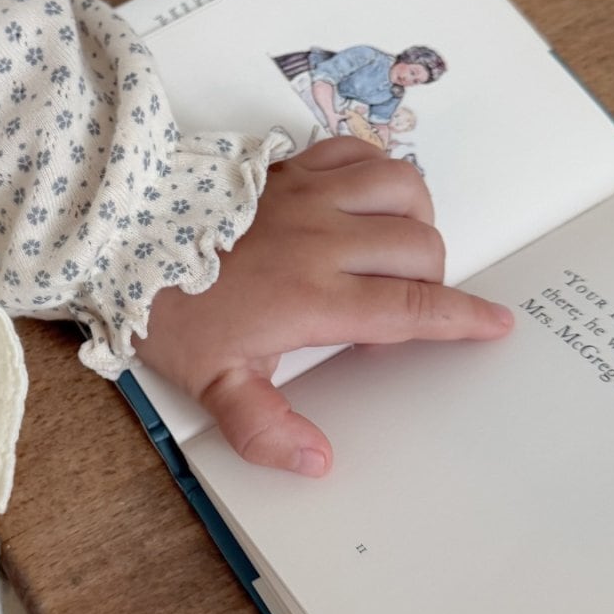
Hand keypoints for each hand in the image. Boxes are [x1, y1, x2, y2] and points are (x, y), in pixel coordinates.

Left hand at [135, 136, 511, 475]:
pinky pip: (358, 151)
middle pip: (421, 247)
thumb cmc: (167, 309)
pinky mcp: (289, 166)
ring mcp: (308, 194)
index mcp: (314, 297)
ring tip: (393, 247)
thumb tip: (315, 462)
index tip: (494, 324)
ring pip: (404, 187)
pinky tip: (363, 198)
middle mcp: (324, 239)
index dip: (462, 318)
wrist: (119, 239)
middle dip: (433, 278)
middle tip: (402, 302)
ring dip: (415, 217)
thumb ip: (264, 426)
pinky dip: (377, 170)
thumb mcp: (210, 383)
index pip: (413, 306)